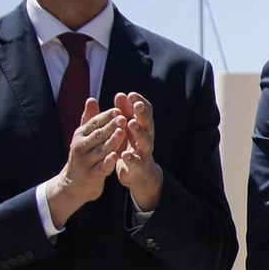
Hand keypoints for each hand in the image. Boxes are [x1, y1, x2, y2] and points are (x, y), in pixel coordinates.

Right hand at [45, 99, 124, 225]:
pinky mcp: (92, 175)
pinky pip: (101, 167)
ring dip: (112, 141)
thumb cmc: (82, 156)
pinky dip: (108, 161)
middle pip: (98, 134)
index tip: (119, 109)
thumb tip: (91, 99)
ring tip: (122, 132)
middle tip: (124, 117)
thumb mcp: (83, 137)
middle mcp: (81, 147)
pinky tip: (115, 155)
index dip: (107, 116)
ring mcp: (86, 162)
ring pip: (101, 149)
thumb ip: (89, 119)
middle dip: (111, 126)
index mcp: (80, 135)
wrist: (73, 185)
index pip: (94, 122)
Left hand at [112, 91, 163, 212]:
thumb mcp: (128, 129)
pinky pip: (136, 162)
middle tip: (137, 105)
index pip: (145, 112)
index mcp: (143, 127)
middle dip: (143, 114)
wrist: (140, 175)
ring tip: (131, 123)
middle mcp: (147, 138)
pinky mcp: (139, 167)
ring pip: (145, 141)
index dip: (140, 103)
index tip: (131, 95)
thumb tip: (121, 94)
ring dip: (139, 132)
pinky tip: (124, 155)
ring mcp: (144, 152)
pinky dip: (131, 158)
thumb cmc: (132, 147)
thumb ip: (125, 113)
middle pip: (148, 124)